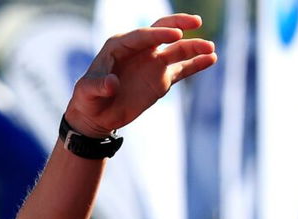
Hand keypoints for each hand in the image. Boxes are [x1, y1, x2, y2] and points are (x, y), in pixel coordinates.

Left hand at [65, 14, 216, 137]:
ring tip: (210, 49)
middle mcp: (140, 50)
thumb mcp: (86, 92)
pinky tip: (211, 59)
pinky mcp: (162, 78)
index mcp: (120, 46)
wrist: (96, 115)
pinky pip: (183, 68)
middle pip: (162, 31)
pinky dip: (197, 64)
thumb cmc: (88, 99)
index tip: (176, 35)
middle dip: (178, 24)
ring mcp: (153, 62)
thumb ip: (97, 86)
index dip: (159, 34)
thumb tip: (112, 84)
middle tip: (195, 23)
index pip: (143, 36)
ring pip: (177, 50)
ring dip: (194, 47)